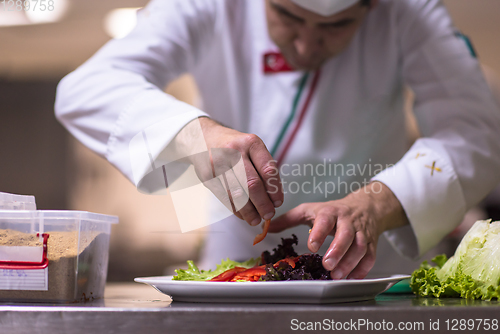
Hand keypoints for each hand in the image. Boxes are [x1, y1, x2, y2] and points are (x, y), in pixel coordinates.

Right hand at [175, 117, 283, 225]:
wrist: (203, 138)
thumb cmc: (235, 148)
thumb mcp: (251, 149)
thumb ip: (263, 170)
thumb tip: (273, 200)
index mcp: (251, 143)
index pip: (268, 169)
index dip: (275, 190)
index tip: (278, 203)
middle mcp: (234, 151)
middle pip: (252, 183)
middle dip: (262, 204)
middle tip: (268, 215)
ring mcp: (218, 163)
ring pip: (237, 193)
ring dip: (248, 211)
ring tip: (256, 220)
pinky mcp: (207, 175)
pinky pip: (224, 197)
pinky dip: (235, 209)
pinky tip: (243, 215)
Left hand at [268, 182, 408, 278]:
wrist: (364, 206)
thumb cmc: (333, 211)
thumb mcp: (309, 210)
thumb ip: (288, 219)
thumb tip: (267, 228)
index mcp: (330, 212)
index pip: (325, 220)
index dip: (319, 232)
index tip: (312, 245)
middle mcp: (347, 221)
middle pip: (346, 234)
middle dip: (337, 250)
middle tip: (327, 265)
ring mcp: (361, 232)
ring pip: (360, 246)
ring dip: (350, 262)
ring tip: (337, 275)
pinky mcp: (370, 243)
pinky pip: (370, 256)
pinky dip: (363, 268)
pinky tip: (353, 277)